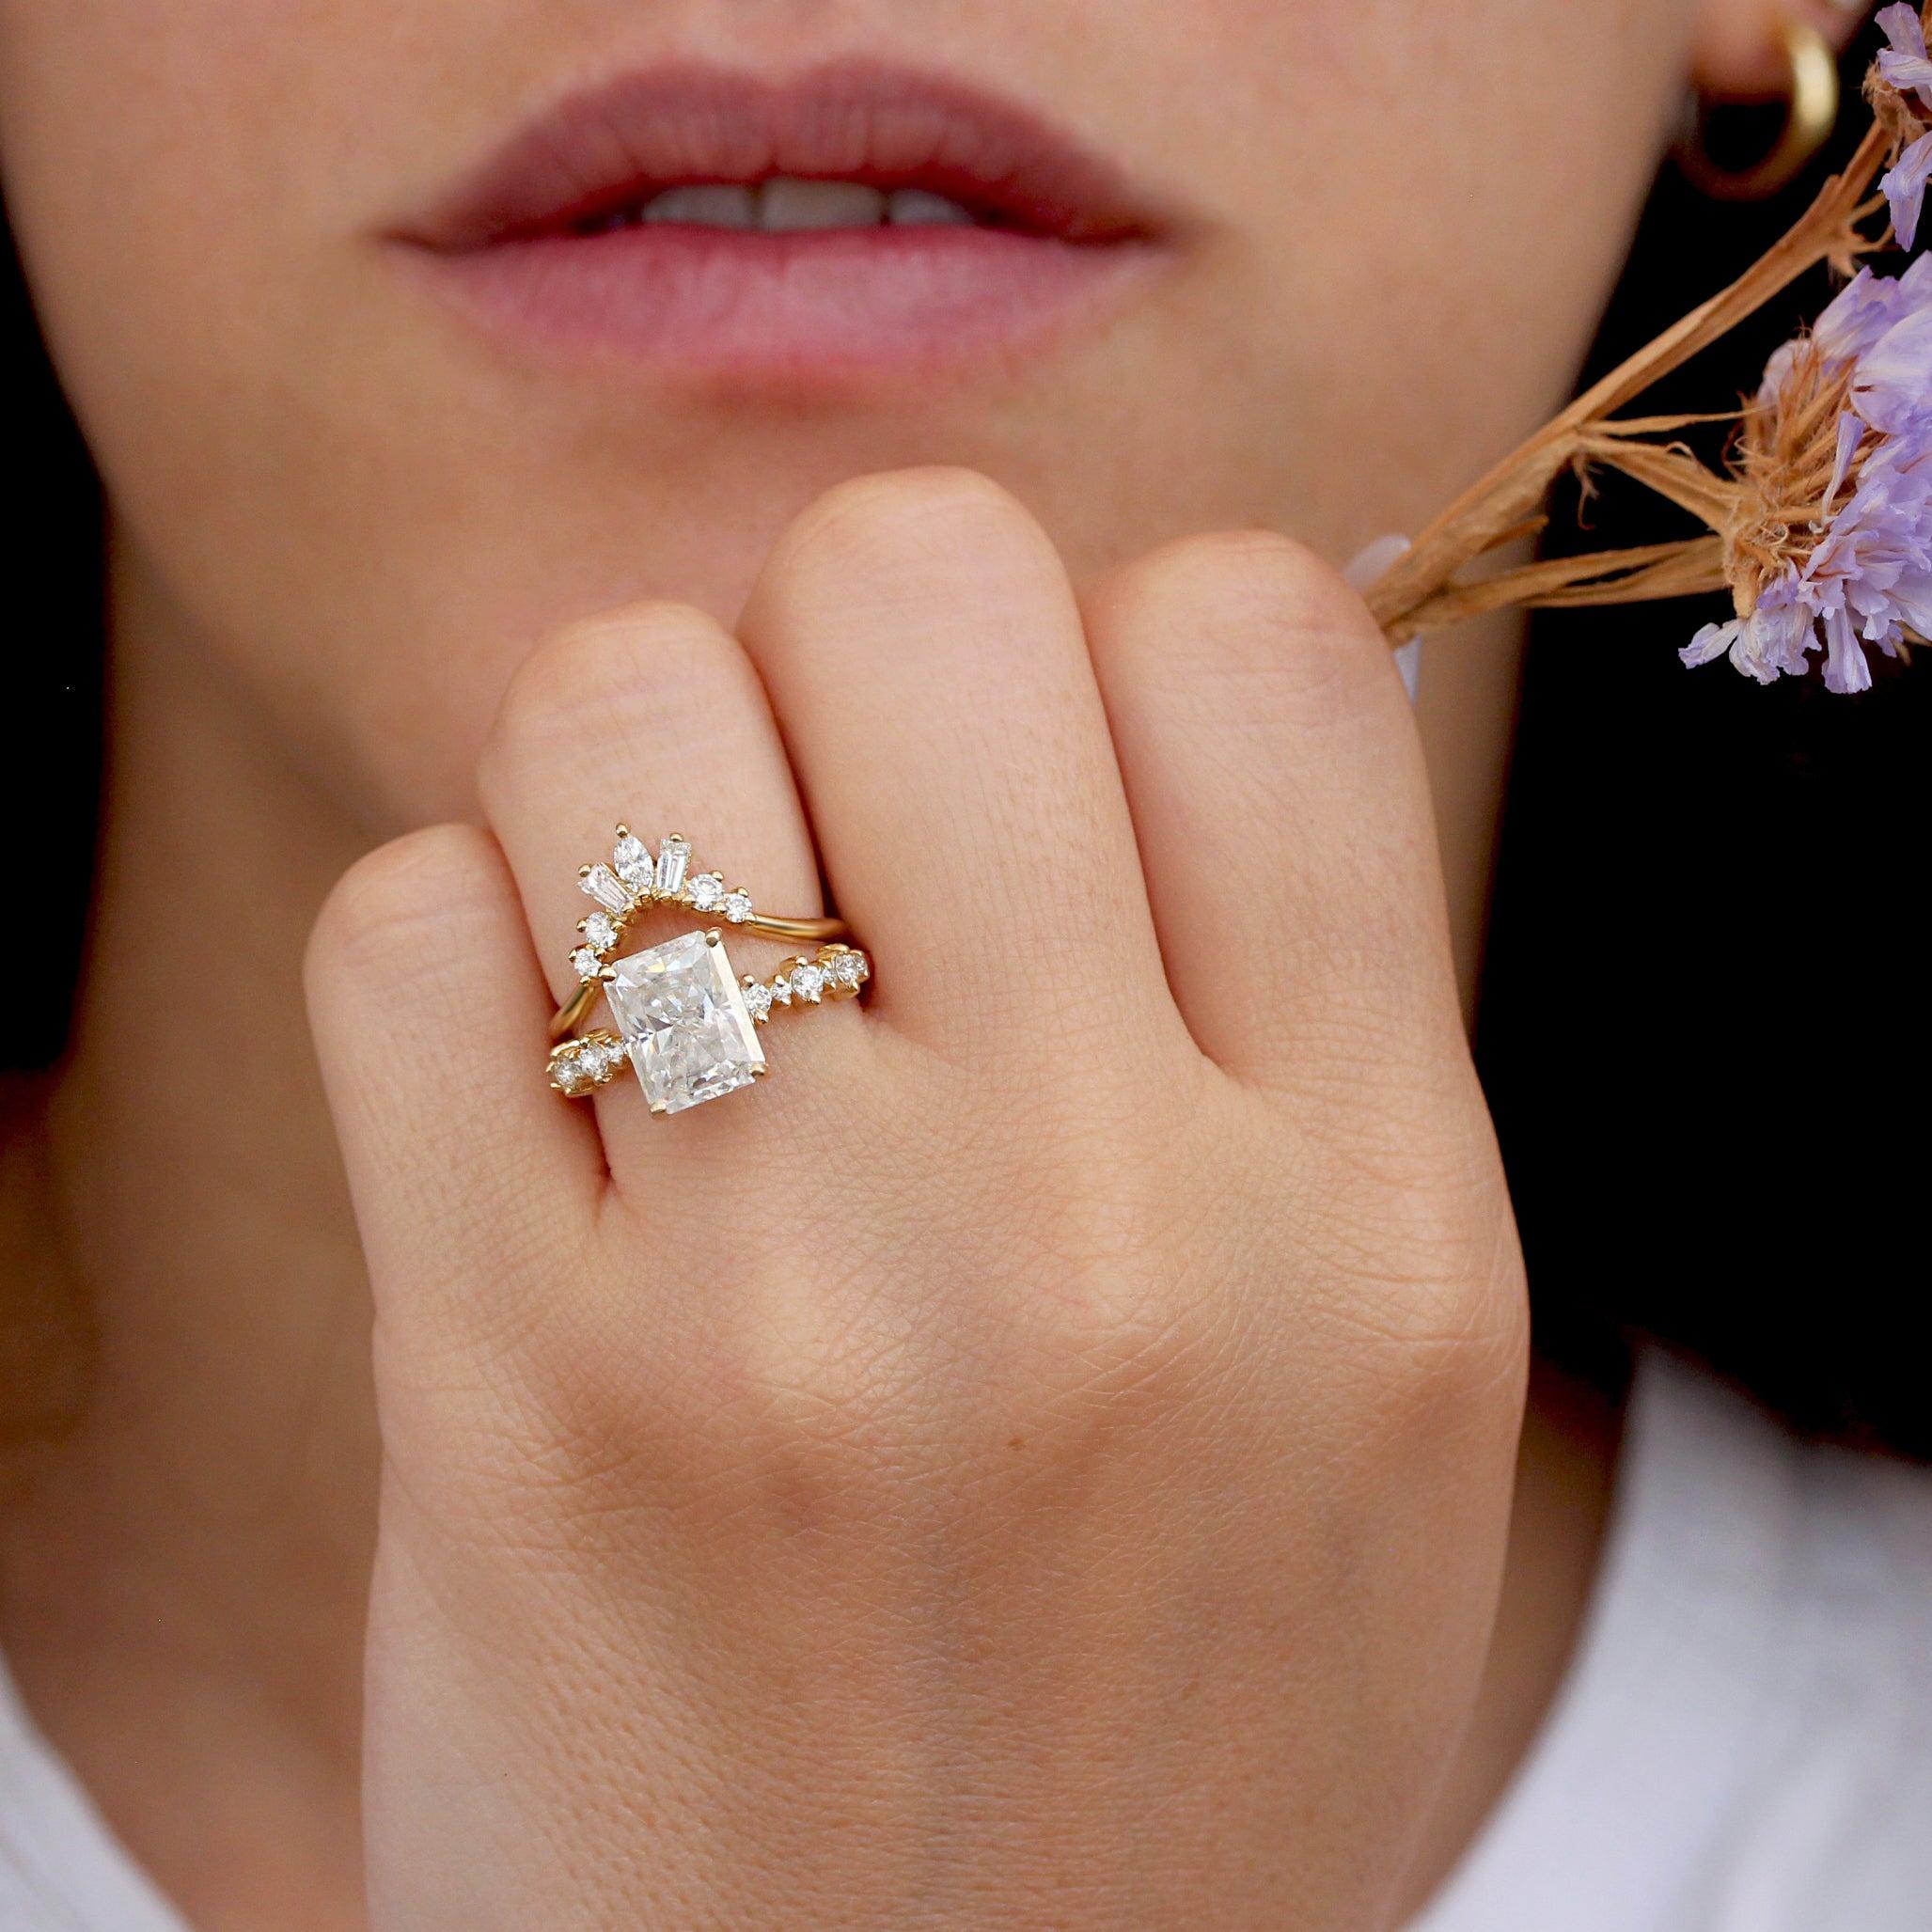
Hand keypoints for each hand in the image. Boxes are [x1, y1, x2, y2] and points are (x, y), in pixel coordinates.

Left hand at [306, 469, 1526, 1929]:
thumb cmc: (1174, 1708)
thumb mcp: (1374, 1378)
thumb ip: (1297, 1013)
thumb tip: (1125, 665)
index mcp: (1373, 1208)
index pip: (1245, 627)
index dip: (1119, 642)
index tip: (1058, 783)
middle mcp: (1102, 1224)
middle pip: (910, 572)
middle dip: (853, 646)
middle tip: (850, 829)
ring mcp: (789, 1301)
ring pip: (618, 697)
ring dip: (631, 772)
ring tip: (685, 961)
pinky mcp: (509, 1391)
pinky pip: (410, 929)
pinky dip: (454, 955)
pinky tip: (538, 1107)